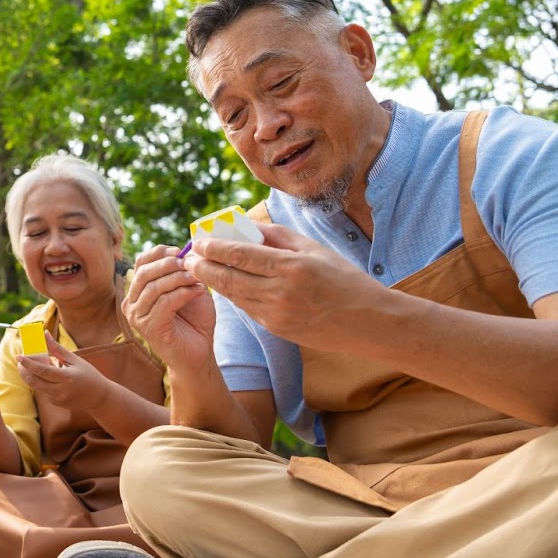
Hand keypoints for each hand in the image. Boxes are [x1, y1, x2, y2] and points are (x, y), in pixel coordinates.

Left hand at [17, 340, 110, 409]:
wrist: (98, 397)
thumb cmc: (89, 375)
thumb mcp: (75, 360)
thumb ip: (57, 349)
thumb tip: (44, 334)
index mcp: (67, 378)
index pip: (42, 371)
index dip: (28, 363)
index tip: (18, 356)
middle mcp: (60, 391)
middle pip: (35, 381)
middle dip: (23, 370)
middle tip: (19, 360)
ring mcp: (57, 399)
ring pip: (36, 387)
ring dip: (30, 376)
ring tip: (28, 365)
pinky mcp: (56, 403)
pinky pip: (43, 391)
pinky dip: (39, 382)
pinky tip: (43, 375)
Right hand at [122, 245, 217, 374]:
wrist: (199, 353)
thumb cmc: (194, 321)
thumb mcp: (189, 288)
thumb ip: (183, 271)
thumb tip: (187, 250)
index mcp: (138, 291)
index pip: (140, 263)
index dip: (158, 253)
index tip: (179, 250)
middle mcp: (131, 303)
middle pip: (144, 273)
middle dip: (169, 264)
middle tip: (189, 264)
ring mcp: (137, 317)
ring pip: (154, 287)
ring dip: (179, 279)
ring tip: (197, 279)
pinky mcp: (149, 328)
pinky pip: (165, 303)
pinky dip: (183, 294)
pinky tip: (197, 291)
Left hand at [186, 223, 374, 348]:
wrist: (369, 323)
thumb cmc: (345, 280)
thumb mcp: (315, 250)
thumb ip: (279, 237)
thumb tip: (248, 228)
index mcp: (291, 266)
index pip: (240, 255)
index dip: (213, 248)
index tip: (198, 241)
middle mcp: (280, 292)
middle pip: (228, 278)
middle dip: (203, 267)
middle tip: (188, 258)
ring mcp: (277, 314)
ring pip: (234, 296)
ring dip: (213, 283)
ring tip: (199, 270)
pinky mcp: (277, 329)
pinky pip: (247, 309)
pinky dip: (234, 296)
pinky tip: (226, 286)